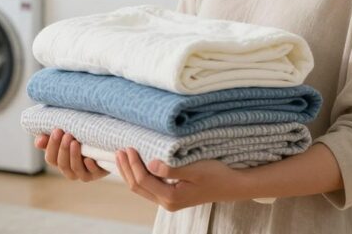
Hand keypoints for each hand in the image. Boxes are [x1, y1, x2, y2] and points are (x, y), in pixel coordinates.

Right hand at [34, 128, 108, 181]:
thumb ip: (49, 137)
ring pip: (75, 169)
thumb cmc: (80, 137)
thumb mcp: (64, 135)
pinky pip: (92, 173)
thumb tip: (38, 141)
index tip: (57, 130)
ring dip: (74, 156)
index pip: (51, 158)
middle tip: (67, 134)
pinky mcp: (97, 173)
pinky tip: (89, 158)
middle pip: (62, 164)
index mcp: (59, 161)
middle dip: (63, 149)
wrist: (103, 143)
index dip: (52, 146)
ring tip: (76, 142)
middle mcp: (70, 170)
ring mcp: (83, 173)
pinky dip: (89, 166)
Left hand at [115, 148, 244, 211]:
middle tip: (120, 150)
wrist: (232, 186)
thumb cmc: (217, 175)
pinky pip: (148, 187)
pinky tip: (135, 165)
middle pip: (137, 187)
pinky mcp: (171, 196)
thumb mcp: (195, 169)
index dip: (133, 164)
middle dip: (126, 168)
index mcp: (171, 197)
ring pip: (141, 188)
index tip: (128, 147)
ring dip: (129, 172)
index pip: (143, 180)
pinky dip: (138, 175)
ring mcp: (168, 201)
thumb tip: (151, 164)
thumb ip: (172, 168)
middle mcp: (167, 202)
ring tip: (122, 156)